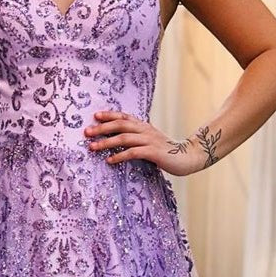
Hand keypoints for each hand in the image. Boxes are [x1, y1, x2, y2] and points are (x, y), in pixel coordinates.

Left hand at [83, 110, 220, 175]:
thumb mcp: (150, 141)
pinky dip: (120, 156)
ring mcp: (150, 140)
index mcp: (144, 126)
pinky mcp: (153, 152)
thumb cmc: (167, 151)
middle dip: (102, 128)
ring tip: (92, 147)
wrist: (189, 156)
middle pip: (120, 124)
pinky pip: (133, 153)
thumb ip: (137, 138)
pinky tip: (109, 161)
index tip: (95, 116)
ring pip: (124, 138)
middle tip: (86, 132)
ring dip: (106, 142)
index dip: (109, 115)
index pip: (124, 116)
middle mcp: (145, 130)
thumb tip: (118, 140)